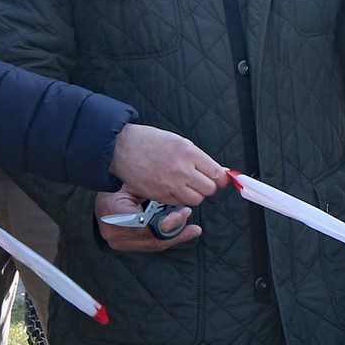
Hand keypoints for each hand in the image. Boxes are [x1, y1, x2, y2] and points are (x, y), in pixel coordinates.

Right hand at [95, 190, 197, 251]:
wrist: (104, 198)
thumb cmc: (117, 186)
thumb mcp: (131, 184)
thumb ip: (149, 193)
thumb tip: (173, 201)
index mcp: (111, 212)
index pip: (142, 224)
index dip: (163, 223)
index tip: (181, 215)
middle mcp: (112, 232)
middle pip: (150, 238)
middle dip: (174, 230)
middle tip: (187, 216)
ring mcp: (118, 242)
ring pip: (153, 244)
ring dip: (175, 237)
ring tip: (193, 229)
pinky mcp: (126, 246)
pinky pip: (151, 245)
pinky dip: (169, 240)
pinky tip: (186, 234)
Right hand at [109, 124, 225, 205]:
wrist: (122, 148)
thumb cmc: (149, 141)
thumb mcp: (179, 141)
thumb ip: (201, 159)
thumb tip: (222, 172)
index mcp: (188, 152)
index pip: (217, 173)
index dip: (221, 178)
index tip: (219, 178)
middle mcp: (181, 170)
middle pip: (209, 189)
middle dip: (208, 186)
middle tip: (200, 179)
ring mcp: (169, 185)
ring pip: (197, 200)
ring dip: (195, 194)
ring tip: (186, 184)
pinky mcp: (159, 195)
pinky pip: (180, 203)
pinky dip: (180, 198)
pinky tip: (173, 187)